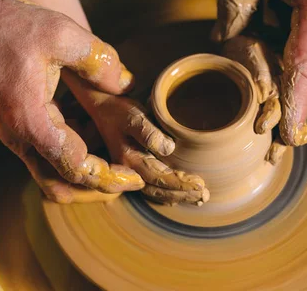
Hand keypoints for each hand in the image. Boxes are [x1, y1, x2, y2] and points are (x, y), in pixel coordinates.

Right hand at [0, 0, 142, 201]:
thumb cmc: (13, 28)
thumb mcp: (61, 34)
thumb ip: (99, 61)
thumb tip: (127, 85)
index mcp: (30, 119)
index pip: (73, 166)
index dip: (107, 175)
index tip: (133, 176)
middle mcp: (18, 136)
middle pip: (60, 183)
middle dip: (97, 187)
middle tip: (130, 179)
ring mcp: (13, 135)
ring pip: (49, 175)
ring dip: (83, 175)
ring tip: (116, 160)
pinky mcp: (14, 129)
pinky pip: (42, 157)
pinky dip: (69, 157)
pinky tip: (93, 135)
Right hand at [61, 70, 209, 205]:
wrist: (101, 107)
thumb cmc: (118, 110)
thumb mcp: (133, 116)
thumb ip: (149, 132)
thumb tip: (169, 148)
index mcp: (130, 160)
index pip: (160, 178)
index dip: (181, 184)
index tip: (200, 185)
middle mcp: (128, 170)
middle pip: (159, 190)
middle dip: (183, 195)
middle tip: (204, 196)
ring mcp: (129, 171)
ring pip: (155, 192)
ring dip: (177, 197)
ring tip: (197, 199)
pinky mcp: (132, 168)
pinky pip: (150, 187)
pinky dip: (166, 194)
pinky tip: (178, 196)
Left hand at [209, 0, 306, 145]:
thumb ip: (238, 4)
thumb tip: (220, 40)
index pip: (304, 68)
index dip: (293, 105)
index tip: (287, 138)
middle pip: (305, 68)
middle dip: (282, 92)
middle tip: (262, 119)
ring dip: (286, 65)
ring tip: (263, 67)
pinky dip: (295, 47)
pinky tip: (277, 34)